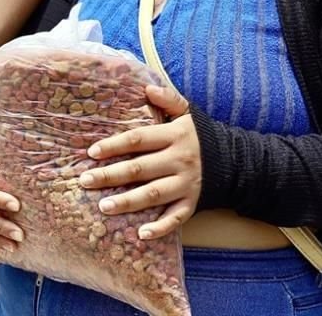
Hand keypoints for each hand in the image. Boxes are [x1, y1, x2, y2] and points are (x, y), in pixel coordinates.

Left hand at [78, 85, 200, 239]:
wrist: (235, 161)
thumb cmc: (200, 136)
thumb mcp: (188, 113)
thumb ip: (168, 99)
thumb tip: (147, 88)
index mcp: (174, 136)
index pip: (138, 139)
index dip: (114, 145)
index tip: (92, 152)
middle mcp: (179, 160)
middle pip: (140, 169)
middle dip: (110, 176)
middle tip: (85, 180)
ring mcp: (186, 184)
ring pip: (153, 195)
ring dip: (128, 202)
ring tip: (103, 207)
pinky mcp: (192, 204)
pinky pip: (175, 218)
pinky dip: (159, 227)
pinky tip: (140, 234)